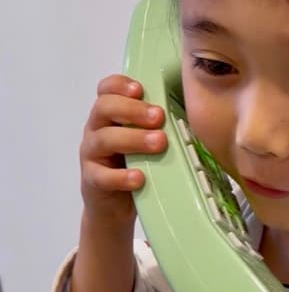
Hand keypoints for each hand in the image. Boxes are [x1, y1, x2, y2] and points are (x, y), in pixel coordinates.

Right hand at [80, 74, 166, 225]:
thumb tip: (195, 111)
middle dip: (133, 110)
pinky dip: (122, 177)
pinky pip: (102, 176)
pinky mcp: (92, 181)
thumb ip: (156, 125)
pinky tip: (140, 178)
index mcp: (109, 115)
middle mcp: (96, 130)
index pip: (106, 89)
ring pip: (104, 139)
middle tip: (159, 117)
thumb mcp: (144, 140)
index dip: (120, 85)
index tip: (140, 89)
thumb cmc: (134, 166)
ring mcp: (91, 155)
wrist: (114, 206)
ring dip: (133, 139)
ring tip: (159, 143)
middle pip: (104, 108)